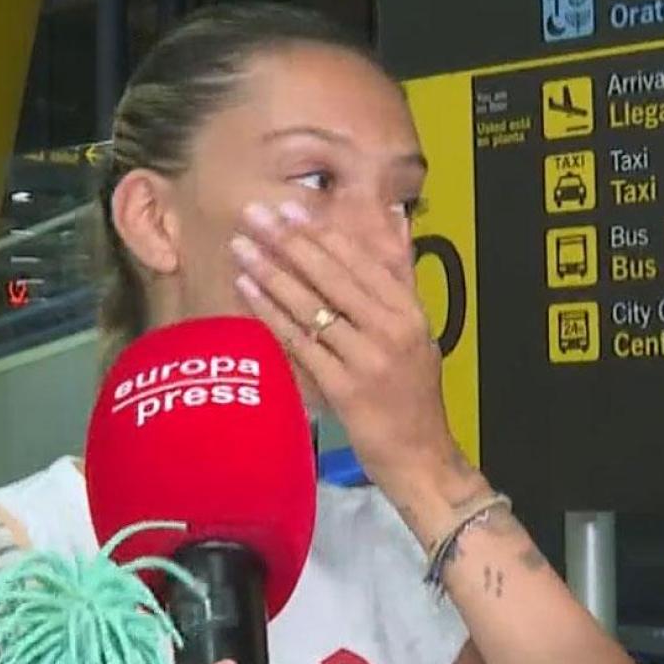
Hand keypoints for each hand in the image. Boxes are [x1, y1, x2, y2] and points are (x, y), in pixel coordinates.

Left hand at [231, 201, 477, 516]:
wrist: (421, 455)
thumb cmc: (413, 394)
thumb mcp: (418, 331)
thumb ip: (400, 276)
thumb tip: (395, 220)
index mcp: (410, 312)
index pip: (362, 262)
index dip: (323, 233)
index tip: (292, 207)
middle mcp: (391, 329)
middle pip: (332, 277)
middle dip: (289, 242)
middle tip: (256, 214)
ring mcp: (367, 359)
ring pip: (312, 306)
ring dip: (272, 273)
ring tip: (242, 247)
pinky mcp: (344, 388)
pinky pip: (301, 342)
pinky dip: (272, 314)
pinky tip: (248, 292)